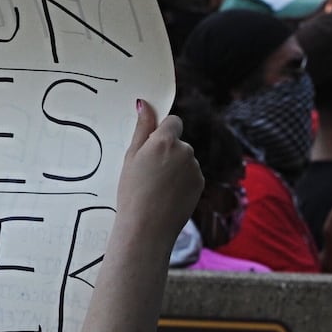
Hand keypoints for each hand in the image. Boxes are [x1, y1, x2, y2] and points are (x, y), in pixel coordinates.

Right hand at [114, 101, 201, 245]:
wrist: (147, 227)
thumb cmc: (132, 192)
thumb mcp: (131, 158)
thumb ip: (142, 129)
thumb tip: (145, 104)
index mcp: (164, 141)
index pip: (173, 121)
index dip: (163, 132)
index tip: (151, 146)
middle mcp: (184, 150)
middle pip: (178, 142)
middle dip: (167, 152)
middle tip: (148, 172)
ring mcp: (195, 168)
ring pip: (184, 159)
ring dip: (175, 167)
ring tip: (157, 187)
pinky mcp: (200, 183)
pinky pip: (190, 174)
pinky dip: (182, 181)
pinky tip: (167, 195)